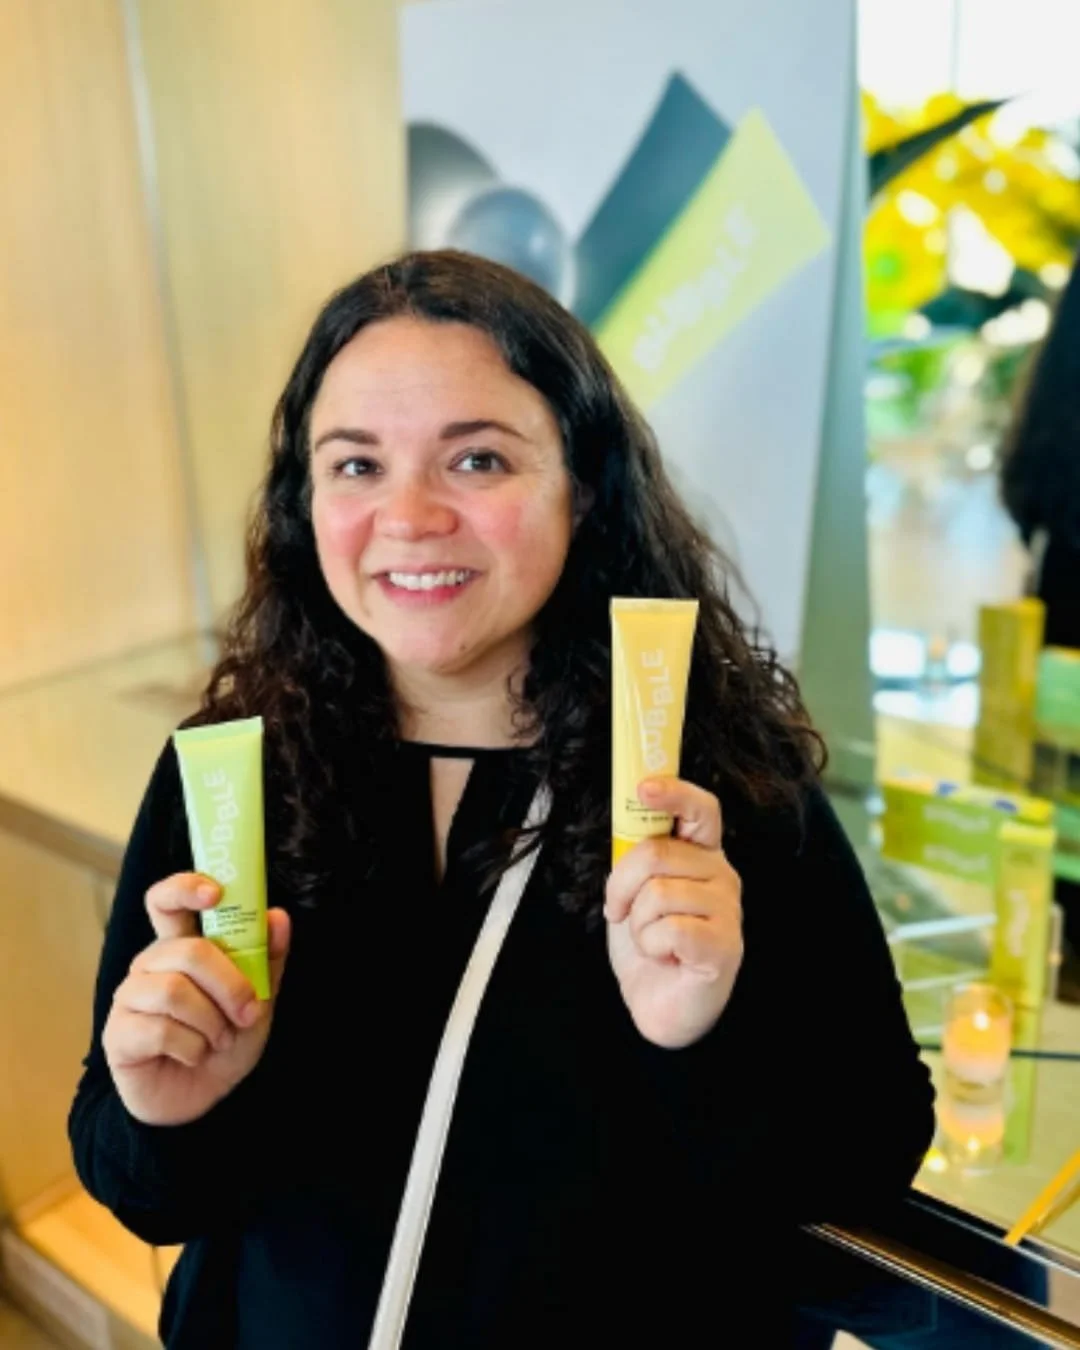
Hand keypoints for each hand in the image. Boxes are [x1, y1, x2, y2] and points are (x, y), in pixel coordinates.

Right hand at [103, 873, 290, 1125]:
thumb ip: (267, 959)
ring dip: (211, 1022)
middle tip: (249, 1013)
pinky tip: (194, 1056)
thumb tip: (277, 916)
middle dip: (230, 984)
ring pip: (174, 991)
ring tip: (218, 1039)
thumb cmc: (226, 1040)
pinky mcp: (118, 1033)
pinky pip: (160, 1030)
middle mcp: (150, 964)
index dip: (185, 888)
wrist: (203, 1099)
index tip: (215, 893)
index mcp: (181, 946)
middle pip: (187, 950)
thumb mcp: (258, 999)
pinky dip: (192, 1047)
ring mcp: (129, 997)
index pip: (166, 900)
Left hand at [605, 778, 742, 1048]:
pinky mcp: (724, 946)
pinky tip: (666, 958)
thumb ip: (637, 855)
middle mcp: (722, 876)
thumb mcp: (635, 891)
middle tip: (620, 911)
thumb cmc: (650, 945)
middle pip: (657, 853)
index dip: (674, 792)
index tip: (644, 788)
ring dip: (638, 924)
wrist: (659, 1004)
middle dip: (621, 884)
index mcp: (701, 856)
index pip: (701, 809)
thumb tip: (630, 809)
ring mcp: (728, 911)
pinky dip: (652, 947)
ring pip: (658, 893)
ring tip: (652, 942)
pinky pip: (670, 929)